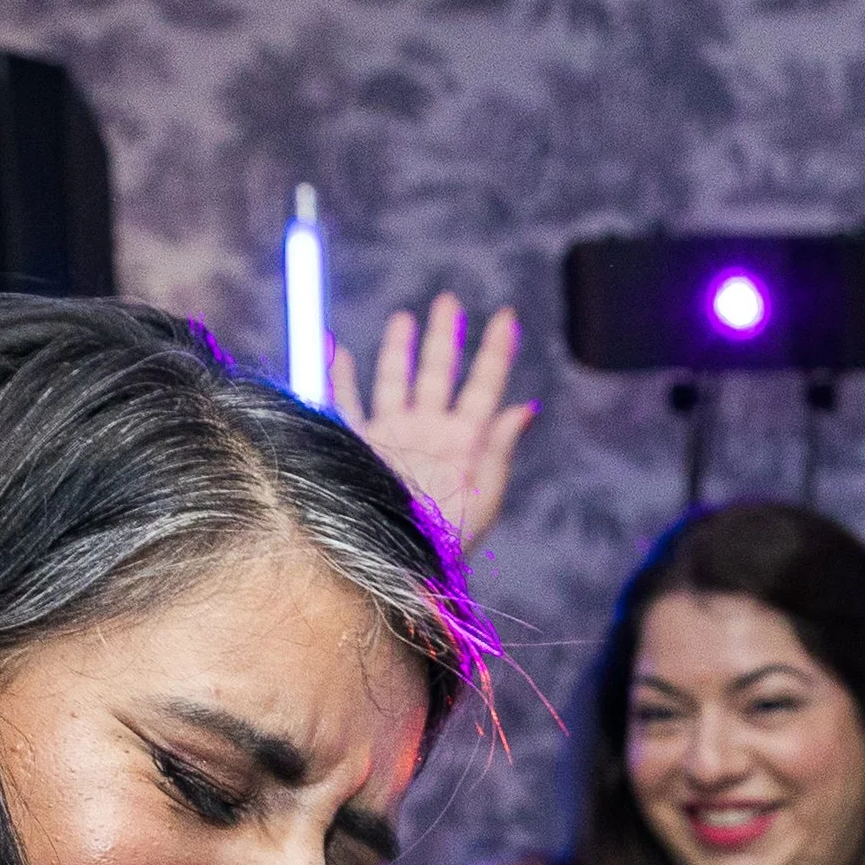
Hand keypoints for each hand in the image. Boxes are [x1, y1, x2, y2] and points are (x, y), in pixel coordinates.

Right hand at [331, 295, 533, 544]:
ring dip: (399, 349)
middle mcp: (427, 431)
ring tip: (405, 318)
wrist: (396, 563)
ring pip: (394, 380)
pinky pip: (346, 403)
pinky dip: (340, 375)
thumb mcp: (483, 494)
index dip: (496, 349)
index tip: (506, 315)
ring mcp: (392, 436)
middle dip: (444, 336)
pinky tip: (338, 349)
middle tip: (448, 301)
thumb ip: (499, 446)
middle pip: (437, 371)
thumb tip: (526, 406)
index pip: (484, 383)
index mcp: (464, 439)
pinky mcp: (357, 446)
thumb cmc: (446, 539)